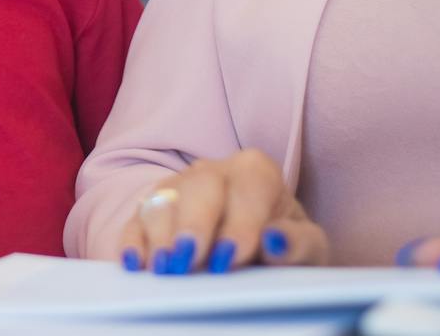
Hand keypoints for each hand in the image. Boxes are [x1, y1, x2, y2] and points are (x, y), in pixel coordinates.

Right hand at [118, 148, 329, 272]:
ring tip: (164, 269)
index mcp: (256, 172)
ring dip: (161, 236)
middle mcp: (214, 171)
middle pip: (199, 185)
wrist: (260, 245)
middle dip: (193, 224)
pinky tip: (135, 263)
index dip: (241, 222)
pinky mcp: (153, 211)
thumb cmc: (282, 243)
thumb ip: (299, 244)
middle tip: (188, 260)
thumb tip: (276, 241)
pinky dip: (133, 242)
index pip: (248, 187)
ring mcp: (179, 187)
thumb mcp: (306, 247)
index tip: (234, 258)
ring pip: (163, 200)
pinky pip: (136, 220)